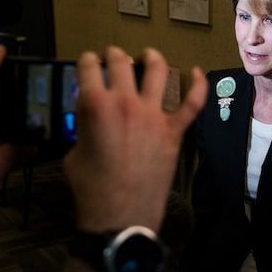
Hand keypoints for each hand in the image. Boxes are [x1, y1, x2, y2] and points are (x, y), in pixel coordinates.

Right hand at [63, 46, 206, 232]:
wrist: (119, 216)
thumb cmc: (91, 190)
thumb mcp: (73, 153)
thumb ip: (82, 130)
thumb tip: (89, 125)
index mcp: (94, 106)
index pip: (87, 67)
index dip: (86, 61)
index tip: (88, 63)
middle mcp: (125, 103)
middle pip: (120, 61)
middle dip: (113, 55)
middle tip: (112, 59)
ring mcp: (153, 115)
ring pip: (158, 70)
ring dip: (151, 57)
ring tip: (147, 57)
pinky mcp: (174, 131)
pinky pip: (193, 102)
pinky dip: (198, 84)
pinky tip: (197, 73)